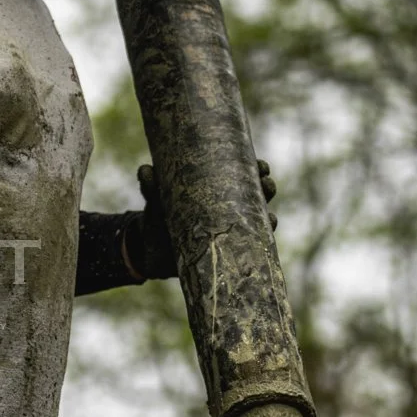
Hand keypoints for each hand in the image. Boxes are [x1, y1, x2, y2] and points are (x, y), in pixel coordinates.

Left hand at [129, 156, 277, 278]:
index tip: (261, 165)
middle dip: (267, 187)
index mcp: (218, 189)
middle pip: (259, 195)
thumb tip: (146, 170)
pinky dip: (261, 244)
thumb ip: (152, 186)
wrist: (150, 250)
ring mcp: (232, 230)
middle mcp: (230, 208)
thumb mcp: (156, 200)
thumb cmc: (158, 217)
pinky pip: (251, 247)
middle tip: (266, 184)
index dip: (258, 168)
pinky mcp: (229, 251)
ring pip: (260, 221)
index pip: (245, 174)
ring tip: (270, 216)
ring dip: (270, 217)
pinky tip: (263, 242)